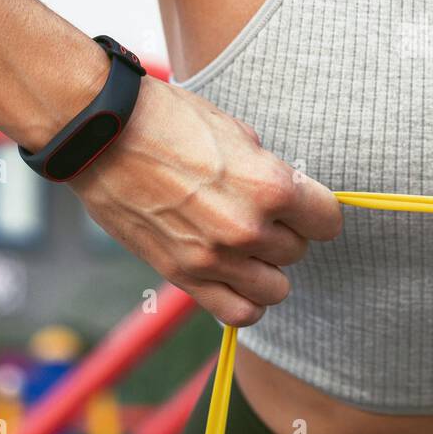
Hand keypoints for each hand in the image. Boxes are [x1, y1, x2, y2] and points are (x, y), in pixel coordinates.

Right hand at [68, 77, 342, 324]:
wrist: (105, 135)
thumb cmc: (171, 121)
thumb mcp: (238, 133)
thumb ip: (270, 174)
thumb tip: (291, 197)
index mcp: (270, 187)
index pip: (328, 222)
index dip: (317, 211)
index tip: (304, 206)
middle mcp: (247, 229)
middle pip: (298, 252)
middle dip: (285, 234)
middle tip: (259, 215)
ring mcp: (214, 258)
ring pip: (275, 289)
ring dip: (266, 268)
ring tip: (246, 246)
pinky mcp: (182, 276)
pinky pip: (238, 313)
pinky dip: (244, 300)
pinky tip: (235, 276)